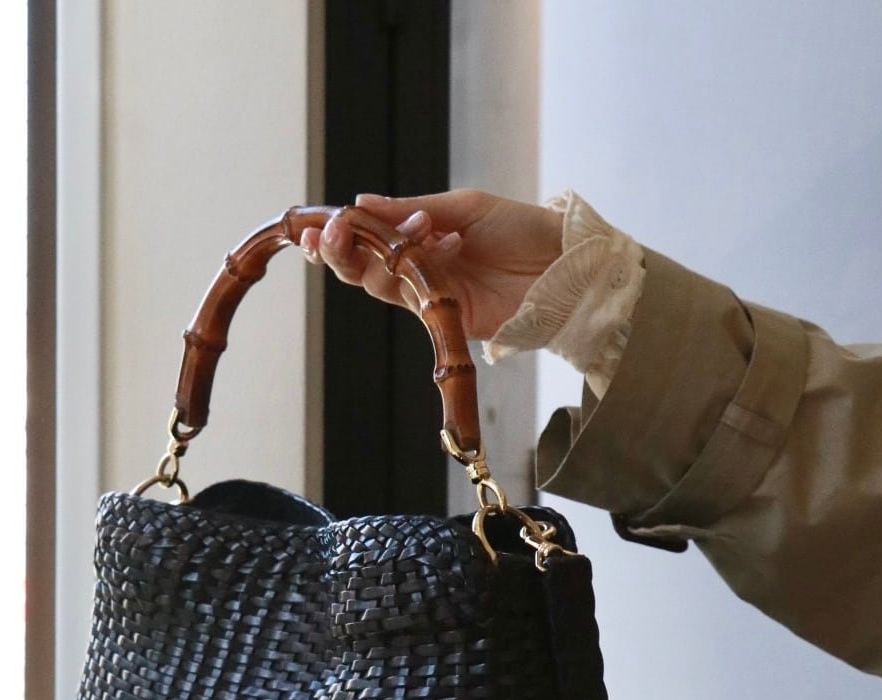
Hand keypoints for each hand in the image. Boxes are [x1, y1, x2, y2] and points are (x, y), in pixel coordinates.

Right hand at [299, 189, 563, 342]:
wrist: (565, 267)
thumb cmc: (524, 230)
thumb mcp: (465, 207)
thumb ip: (413, 209)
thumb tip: (360, 202)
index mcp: (424, 234)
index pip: (370, 236)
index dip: (340, 232)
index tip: (315, 223)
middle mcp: (421, 265)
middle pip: (364, 264)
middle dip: (337, 251)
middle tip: (321, 235)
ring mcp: (430, 292)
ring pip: (378, 283)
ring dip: (360, 261)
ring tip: (351, 237)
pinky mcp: (444, 316)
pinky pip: (409, 297)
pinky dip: (402, 272)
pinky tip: (413, 242)